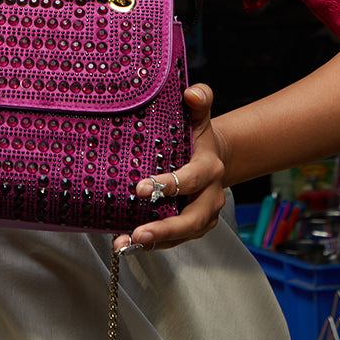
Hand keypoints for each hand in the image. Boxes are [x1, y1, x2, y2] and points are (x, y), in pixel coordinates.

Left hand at [112, 84, 227, 253]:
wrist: (213, 158)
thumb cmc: (198, 137)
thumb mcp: (199, 116)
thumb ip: (199, 101)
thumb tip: (191, 93)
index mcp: (209, 169)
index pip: (191, 179)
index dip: (170, 185)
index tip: (142, 187)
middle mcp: (209, 197)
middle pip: (191, 219)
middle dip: (165, 228)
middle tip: (139, 233)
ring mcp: (201, 216)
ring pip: (181, 235)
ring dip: (155, 242)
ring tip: (126, 244)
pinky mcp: (189, 228)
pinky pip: (172, 241)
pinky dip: (150, 245)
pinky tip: (125, 244)